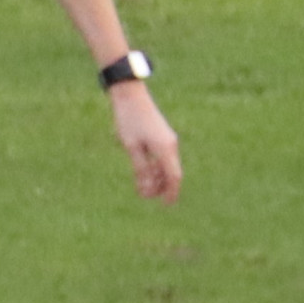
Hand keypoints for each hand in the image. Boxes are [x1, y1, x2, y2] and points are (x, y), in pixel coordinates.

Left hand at [110, 84, 182, 202]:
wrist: (131, 96)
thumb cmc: (129, 120)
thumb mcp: (131, 147)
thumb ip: (140, 168)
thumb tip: (147, 189)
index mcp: (165, 148)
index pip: (174, 177)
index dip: (171, 193)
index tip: (166, 206)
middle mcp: (171, 145)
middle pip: (172, 173)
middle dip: (162, 187)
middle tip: (146, 197)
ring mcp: (167, 140)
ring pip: (167, 166)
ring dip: (157, 178)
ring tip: (142, 188)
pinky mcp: (162, 136)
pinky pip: (163, 157)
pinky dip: (155, 167)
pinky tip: (144, 173)